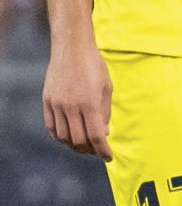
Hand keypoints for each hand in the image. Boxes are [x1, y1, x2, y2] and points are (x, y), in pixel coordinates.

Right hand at [42, 39, 112, 160]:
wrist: (72, 48)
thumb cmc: (94, 66)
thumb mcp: (107, 87)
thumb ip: (105, 112)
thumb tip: (104, 134)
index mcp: (90, 103)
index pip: (97, 136)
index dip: (103, 150)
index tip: (108, 157)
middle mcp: (72, 106)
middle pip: (79, 139)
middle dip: (90, 150)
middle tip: (96, 151)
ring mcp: (57, 104)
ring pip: (63, 136)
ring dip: (74, 145)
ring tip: (83, 146)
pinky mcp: (47, 101)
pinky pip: (51, 127)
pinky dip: (59, 136)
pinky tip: (67, 137)